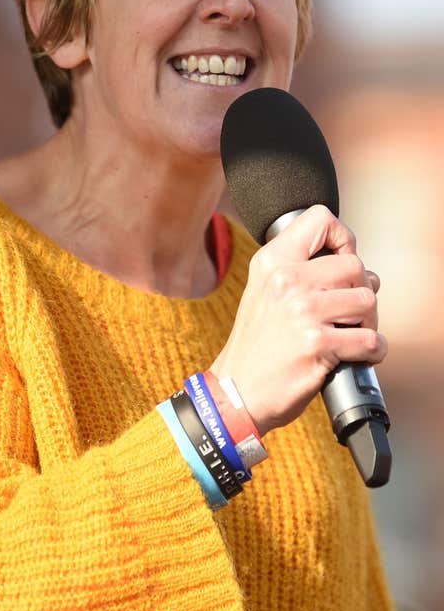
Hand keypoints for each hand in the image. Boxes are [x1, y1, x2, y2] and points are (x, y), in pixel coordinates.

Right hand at [209, 205, 385, 437]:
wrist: (237, 391)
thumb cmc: (257, 344)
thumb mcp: (263, 290)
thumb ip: (299, 268)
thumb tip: (355, 264)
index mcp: (272, 262)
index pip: (321, 219)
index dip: (343, 238)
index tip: (342, 259)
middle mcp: (287, 281)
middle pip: (355, 265)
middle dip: (360, 290)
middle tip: (346, 310)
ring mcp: (303, 312)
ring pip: (368, 301)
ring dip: (367, 322)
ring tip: (348, 333)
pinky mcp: (318, 344)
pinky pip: (372, 340)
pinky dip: (373, 351)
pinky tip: (354, 355)